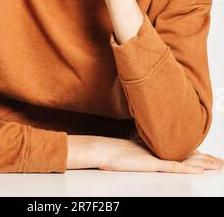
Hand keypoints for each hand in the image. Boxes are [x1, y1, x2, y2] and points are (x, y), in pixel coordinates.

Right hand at [97, 136, 223, 173]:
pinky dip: (187, 168)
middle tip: (219, 161)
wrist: (103, 150)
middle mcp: (159, 150)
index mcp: (156, 147)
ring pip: (185, 160)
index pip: (181, 150)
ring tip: (217, 165)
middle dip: (205, 158)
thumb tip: (147, 146)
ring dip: (203, 163)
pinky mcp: (152, 164)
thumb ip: (143, 146)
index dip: (196, 152)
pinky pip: (173, 167)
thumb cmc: (113, 151)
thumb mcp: (132, 148)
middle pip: (187, 154)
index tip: (207, 155)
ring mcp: (156, 156)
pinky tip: (198, 169)